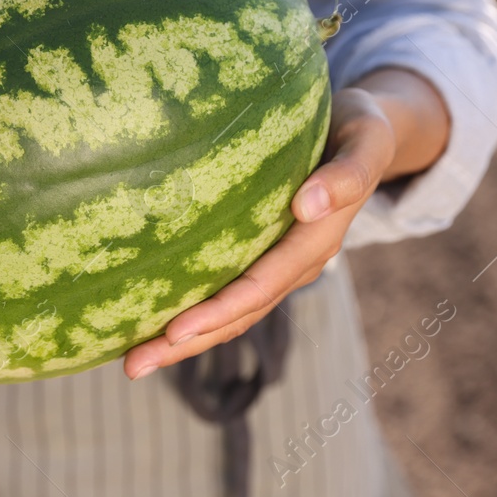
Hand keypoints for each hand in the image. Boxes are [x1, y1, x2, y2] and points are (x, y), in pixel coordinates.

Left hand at [122, 85, 399, 379]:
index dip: (220, 310)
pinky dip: (192, 311)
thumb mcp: (365, 143)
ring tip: (131, 362)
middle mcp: (296, 261)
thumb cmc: (361, 130)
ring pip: (230, 312)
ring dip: (182, 340)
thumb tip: (308, 205)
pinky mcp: (263, 253)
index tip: (176, 330)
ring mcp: (279, 262)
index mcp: (317, 240)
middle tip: (132, 366)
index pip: (262, 284)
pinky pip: (226, 290)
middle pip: (239, 313)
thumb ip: (347, 176)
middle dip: (187, 342)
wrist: (365, 133)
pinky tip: (152, 320)